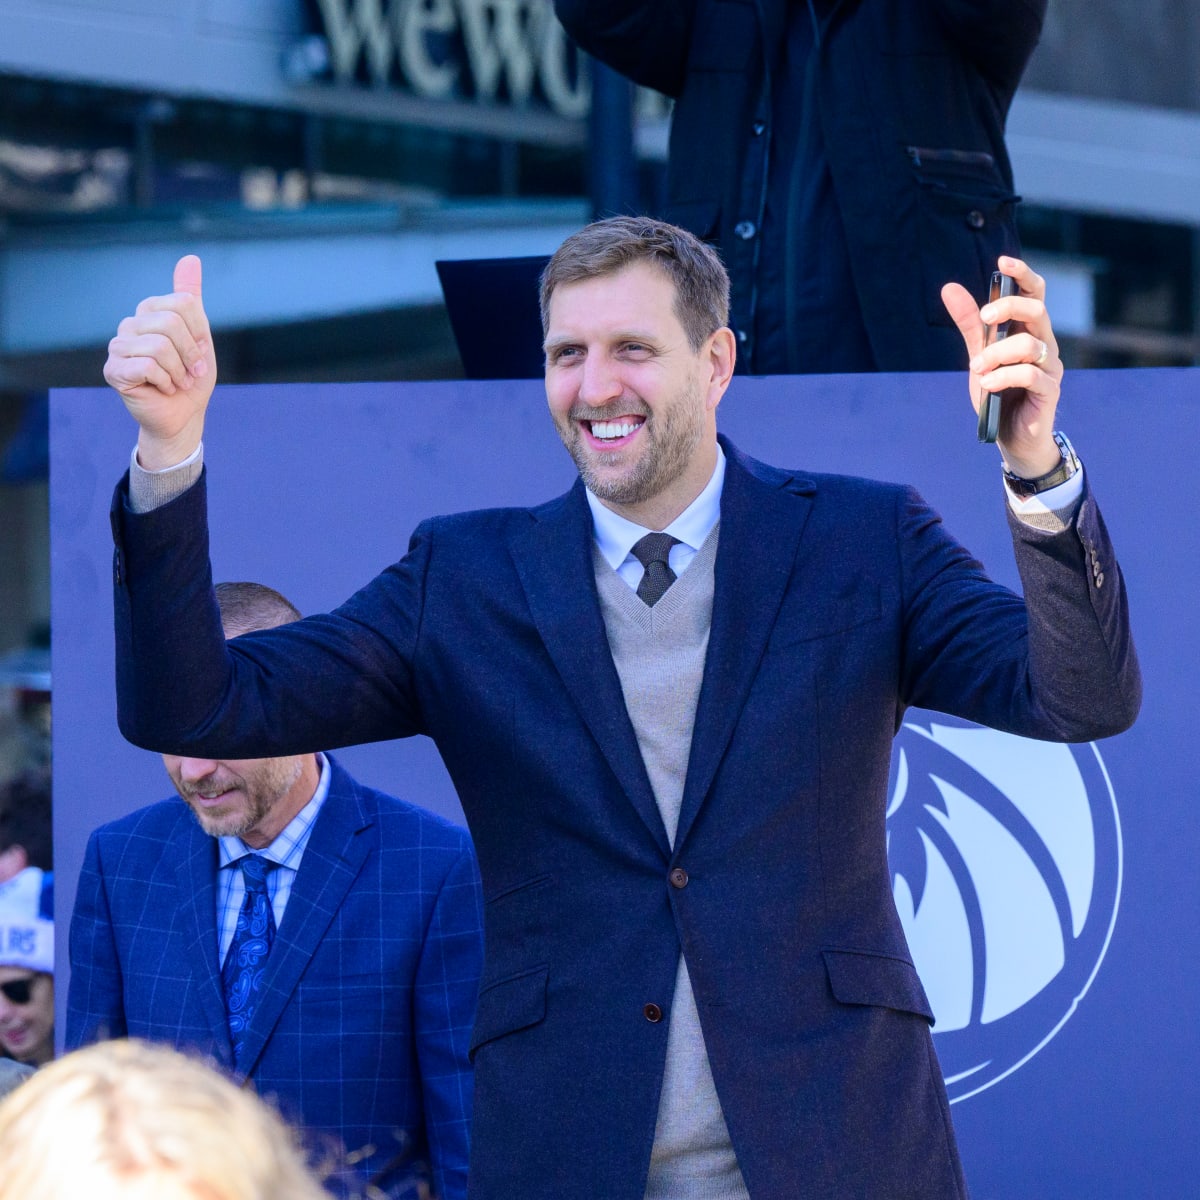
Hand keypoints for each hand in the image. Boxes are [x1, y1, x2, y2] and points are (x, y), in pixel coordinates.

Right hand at [104, 255, 215, 469]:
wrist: (183, 416)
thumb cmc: (191, 377)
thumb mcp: (200, 336)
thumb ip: (191, 298)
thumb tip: (190, 258)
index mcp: (150, 311)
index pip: (183, 303)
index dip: (199, 333)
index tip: (200, 354)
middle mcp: (130, 324)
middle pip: (170, 323)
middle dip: (190, 354)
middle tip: (191, 373)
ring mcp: (118, 346)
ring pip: (160, 346)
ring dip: (179, 372)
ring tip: (177, 382)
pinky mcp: (113, 370)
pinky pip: (148, 366)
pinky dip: (166, 382)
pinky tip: (162, 389)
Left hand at [941, 256, 1063, 478]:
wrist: (1010, 437)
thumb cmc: (998, 393)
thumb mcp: (979, 355)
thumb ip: (970, 325)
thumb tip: (950, 288)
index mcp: (1029, 331)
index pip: (1034, 294)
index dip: (1023, 275)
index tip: (1003, 261)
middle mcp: (1044, 344)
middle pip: (1037, 310)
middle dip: (1008, 309)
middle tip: (984, 317)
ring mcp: (1050, 367)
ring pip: (1029, 344)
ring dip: (996, 353)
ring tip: (977, 370)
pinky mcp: (1049, 390)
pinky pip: (1030, 374)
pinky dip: (1004, 376)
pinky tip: (987, 384)